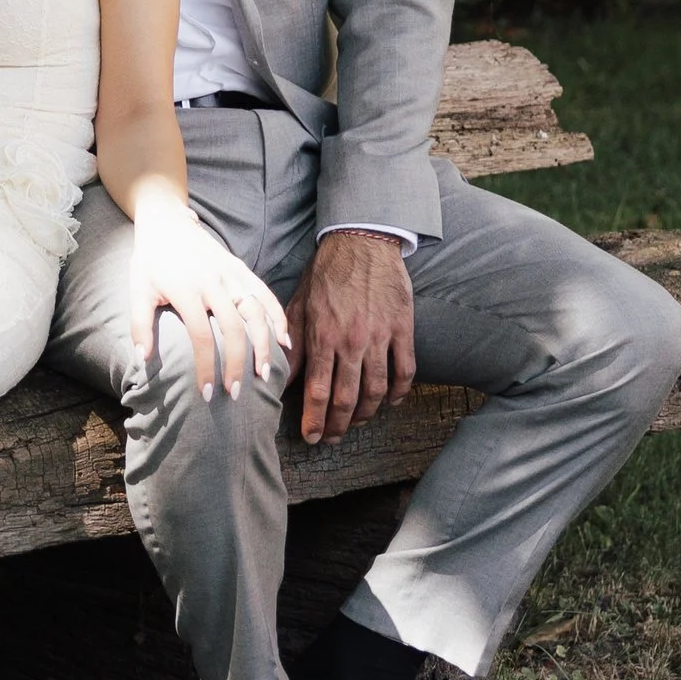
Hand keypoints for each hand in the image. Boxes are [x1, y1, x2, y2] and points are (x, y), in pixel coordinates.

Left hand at [129, 192, 292, 403]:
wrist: (167, 222)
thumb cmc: (150, 261)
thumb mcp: (137, 290)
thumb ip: (140, 325)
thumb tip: (142, 360)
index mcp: (187, 290)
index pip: (202, 336)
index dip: (206, 367)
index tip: (206, 393)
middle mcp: (213, 282)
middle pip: (234, 328)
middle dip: (237, 363)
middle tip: (236, 393)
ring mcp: (230, 274)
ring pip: (255, 312)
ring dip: (264, 344)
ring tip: (265, 374)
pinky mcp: (241, 268)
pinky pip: (264, 293)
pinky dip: (277, 317)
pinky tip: (284, 341)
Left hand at [288, 229, 416, 440]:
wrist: (362, 241)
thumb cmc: (326, 273)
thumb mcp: (298, 306)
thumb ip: (290, 344)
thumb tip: (275, 376)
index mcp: (322, 336)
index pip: (316, 391)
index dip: (314, 420)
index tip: (311, 437)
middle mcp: (351, 341)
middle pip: (347, 398)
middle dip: (338, 426)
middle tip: (332, 438)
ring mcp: (380, 336)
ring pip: (377, 390)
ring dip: (367, 414)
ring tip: (357, 423)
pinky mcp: (403, 329)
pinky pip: (405, 370)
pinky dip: (399, 392)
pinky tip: (391, 401)